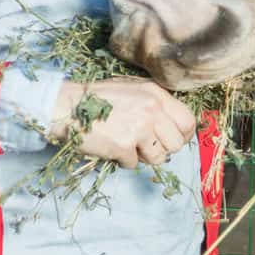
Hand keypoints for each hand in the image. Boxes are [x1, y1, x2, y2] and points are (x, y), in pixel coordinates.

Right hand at [48, 77, 197, 168]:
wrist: (66, 106)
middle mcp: (152, 108)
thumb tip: (173, 127)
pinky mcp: (124, 145)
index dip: (183, 136)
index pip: (188, 121)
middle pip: (177, 144)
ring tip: (126, 144)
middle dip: (163, 150)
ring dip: (143, 157)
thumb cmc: (97, 99)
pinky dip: (122, 160)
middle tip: (145, 146)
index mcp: (156, 93)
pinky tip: (110, 146)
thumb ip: (154, 104)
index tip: (172, 141)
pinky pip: (134, 164)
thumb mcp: (132, 90)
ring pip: (159, 158)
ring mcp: (139, 127)